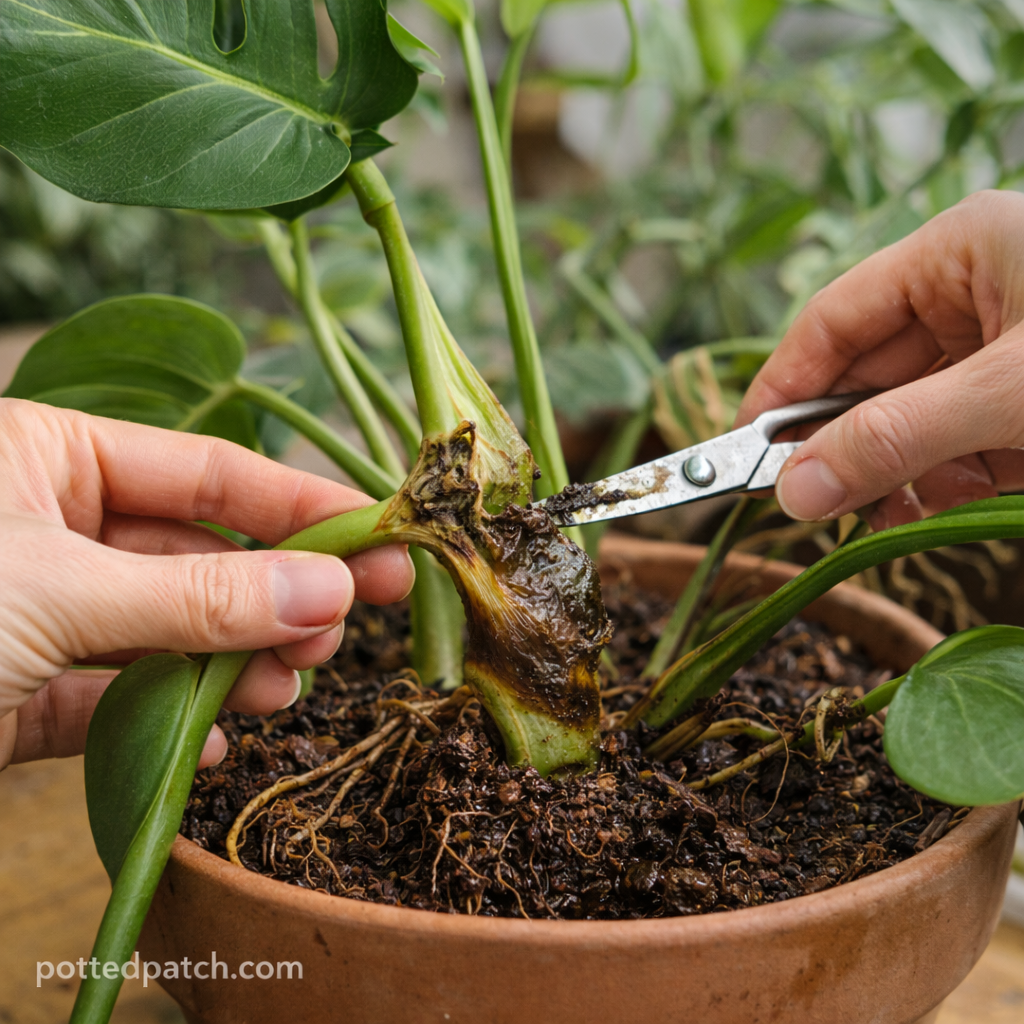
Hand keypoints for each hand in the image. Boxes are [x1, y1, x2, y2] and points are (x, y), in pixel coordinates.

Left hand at [0, 399, 413, 768]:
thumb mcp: (61, 589)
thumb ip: (199, 596)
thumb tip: (331, 591)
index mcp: (49, 459)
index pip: (209, 473)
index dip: (303, 506)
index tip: (382, 538)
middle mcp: (52, 528)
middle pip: (201, 558)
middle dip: (273, 599)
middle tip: (336, 630)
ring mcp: (40, 615)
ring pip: (168, 634)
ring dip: (232, 666)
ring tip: (280, 688)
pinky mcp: (19, 698)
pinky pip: (114, 704)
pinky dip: (168, 725)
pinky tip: (212, 742)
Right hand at [736, 189, 1023, 529]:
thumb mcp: (1009, 391)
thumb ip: (899, 439)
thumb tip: (794, 492)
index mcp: (957, 252)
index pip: (831, 321)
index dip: (780, 389)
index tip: (744, 451)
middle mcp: (971, 296)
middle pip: (868, 379)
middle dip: (844, 446)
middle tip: (813, 502)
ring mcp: (1002, 352)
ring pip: (911, 420)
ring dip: (895, 474)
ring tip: (892, 515)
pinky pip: (959, 445)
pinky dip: (947, 483)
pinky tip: (948, 502)